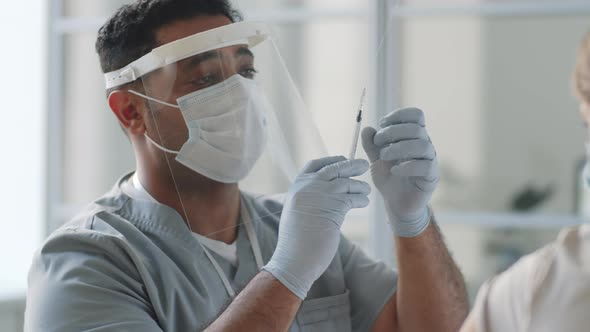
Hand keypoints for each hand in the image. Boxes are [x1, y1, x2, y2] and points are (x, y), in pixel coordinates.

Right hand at [263, 156, 370, 299]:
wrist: (294, 258)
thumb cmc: (296, 240)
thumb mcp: (297, 211)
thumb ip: (308, 197)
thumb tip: (326, 190)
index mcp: (297, 186)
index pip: (315, 164)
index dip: (331, 161)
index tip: (342, 160)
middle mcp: (308, 186)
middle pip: (334, 169)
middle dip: (351, 166)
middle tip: (363, 165)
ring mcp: (322, 195)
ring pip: (347, 182)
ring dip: (360, 186)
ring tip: (366, 190)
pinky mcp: (335, 207)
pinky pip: (353, 197)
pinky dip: (361, 198)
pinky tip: (364, 201)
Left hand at [361, 107, 438, 236]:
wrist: (396, 203)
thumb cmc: (389, 178)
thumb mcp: (375, 159)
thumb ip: (371, 144)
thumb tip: (368, 129)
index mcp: (413, 136)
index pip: (416, 115)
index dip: (399, 115)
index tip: (382, 125)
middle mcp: (425, 145)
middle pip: (417, 128)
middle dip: (393, 132)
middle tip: (378, 143)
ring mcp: (430, 160)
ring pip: (422, 145)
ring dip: (399, 148)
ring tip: (383, 156)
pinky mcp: (431, 177)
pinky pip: (425, 166)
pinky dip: (407, 166)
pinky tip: (394, 170)